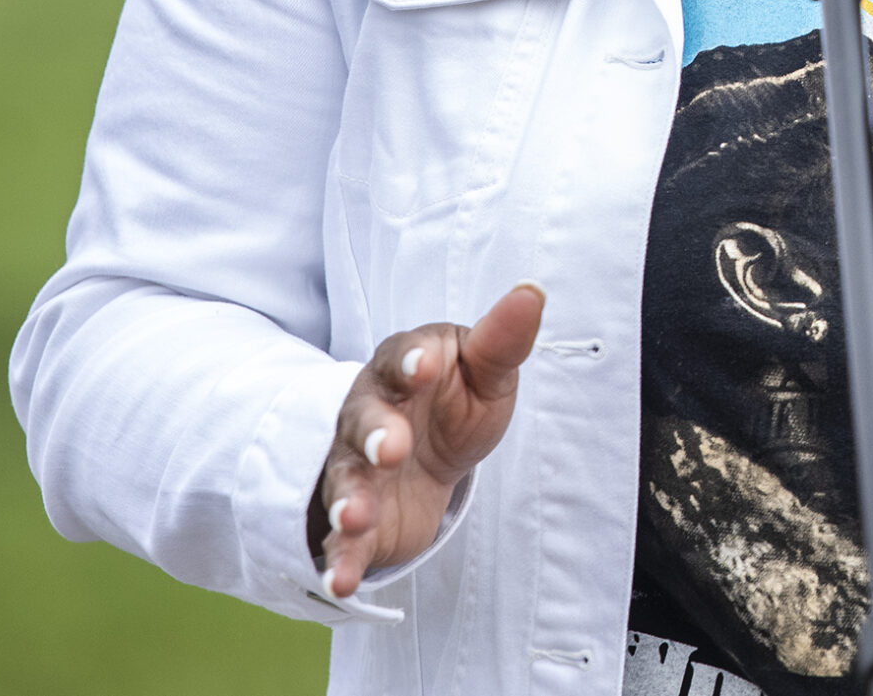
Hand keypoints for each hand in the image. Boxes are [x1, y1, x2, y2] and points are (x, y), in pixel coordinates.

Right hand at [309, 283, 544, 596]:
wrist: (428, 452)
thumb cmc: (455, 398)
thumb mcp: (485, 369)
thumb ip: (503, 338)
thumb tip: (532, 291)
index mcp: (403, 366)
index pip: (402, 356)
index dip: (412, 360)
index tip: (423, 366)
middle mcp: (368, 413)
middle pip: (363, 419)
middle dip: (375, 433)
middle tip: (392, 448)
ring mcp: (357, 467)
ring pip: (347, 480)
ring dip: (349, 499)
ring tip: (355, 517)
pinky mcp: (358, 517)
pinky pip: (343, 539)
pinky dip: (340, 560)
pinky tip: (341, 580)